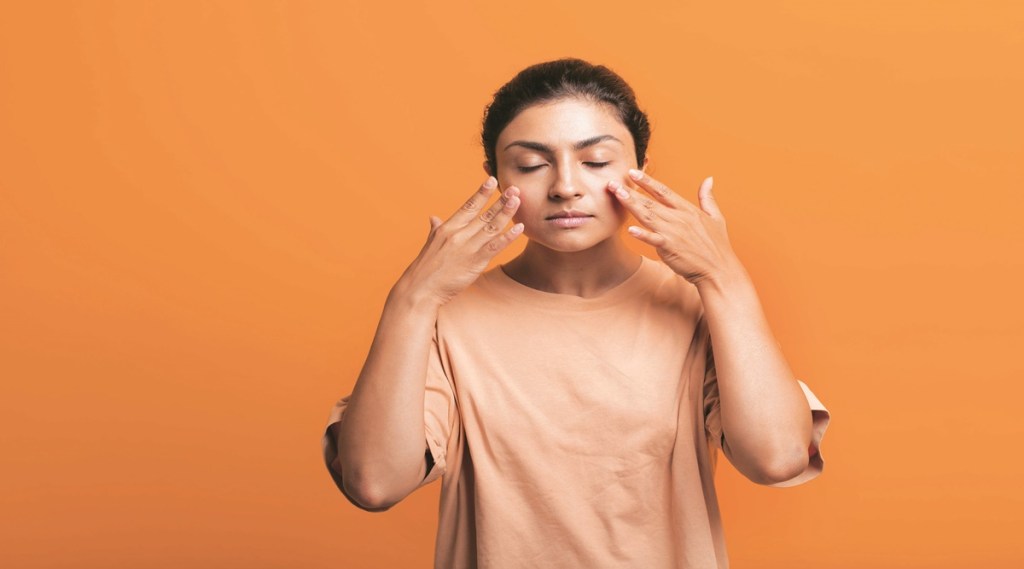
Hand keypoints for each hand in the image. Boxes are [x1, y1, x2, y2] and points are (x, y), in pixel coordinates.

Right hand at [394, 176, 523, 306]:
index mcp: (447, 228)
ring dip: (506, 213)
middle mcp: (458, 234)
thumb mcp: (430, 244)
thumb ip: (435, 229)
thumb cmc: (425, 269)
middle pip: (483, 214)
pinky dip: (508, 236)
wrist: (420, 289)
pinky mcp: (474, 262)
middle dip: (500, 200)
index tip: (492, 181)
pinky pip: (495, 246)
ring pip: (491, 227)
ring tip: (518, 201)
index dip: (481, 193)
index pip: (468, 206)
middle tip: (514, 188)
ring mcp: (467, 247)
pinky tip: (519, 228)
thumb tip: (433, 217)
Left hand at [606, 170, 739, 285]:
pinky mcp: (670, 248)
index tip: (632, 172)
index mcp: (688, 210)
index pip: (664, 191)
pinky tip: (630, 229)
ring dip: (631, 204)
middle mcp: (679, 218)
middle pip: (650, 202)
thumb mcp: (716, 217)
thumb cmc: (717, 246)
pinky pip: (653, 239)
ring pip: (648, 216)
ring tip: (617, 195)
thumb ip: (707, 198)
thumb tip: (709, 179)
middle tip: (613, 182)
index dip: (647, 181)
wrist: (720, 270)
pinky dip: (642, 235)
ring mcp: (673, 233)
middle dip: (630, 191)